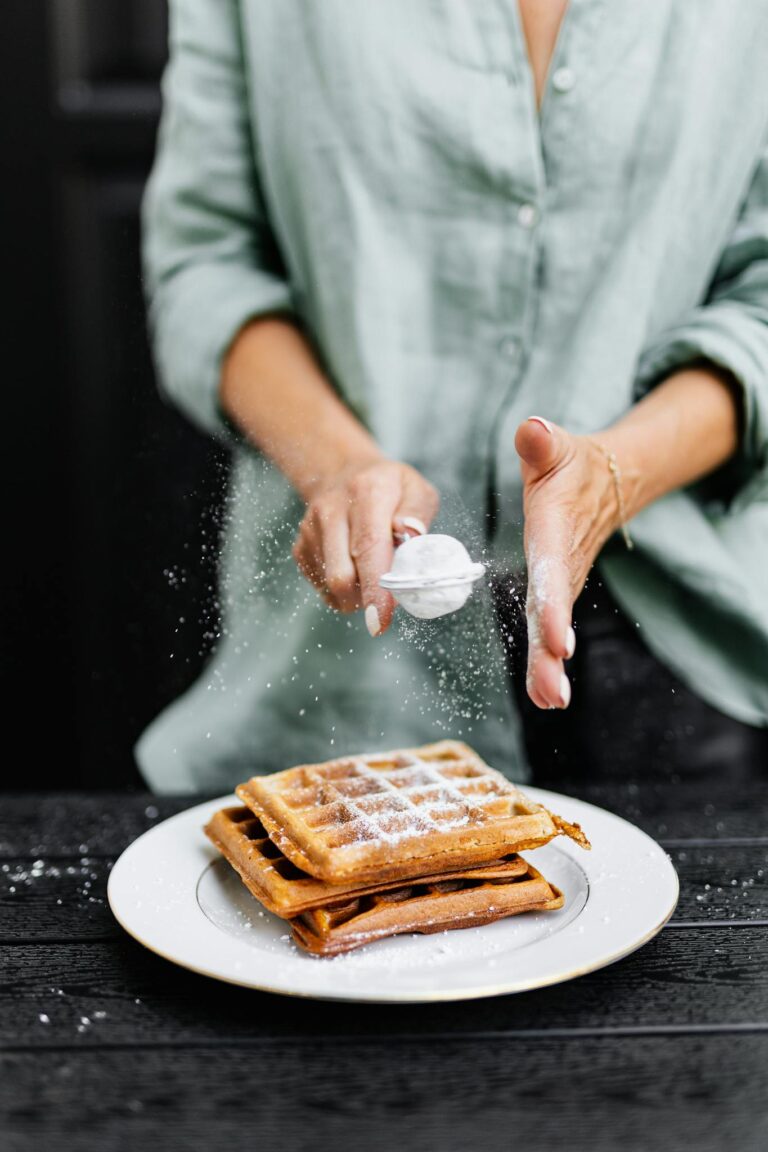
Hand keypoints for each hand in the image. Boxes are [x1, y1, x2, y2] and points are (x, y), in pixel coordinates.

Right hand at [293, 458, 438, 634]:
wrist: (341, 474)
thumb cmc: (388, 488)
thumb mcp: (415, 488)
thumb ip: (418, 513)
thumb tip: (409, 534)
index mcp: (366, 492)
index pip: (368, 546)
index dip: (375, 587)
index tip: (380, 619)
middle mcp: (331, 510)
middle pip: (341, 575)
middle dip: (366, 599)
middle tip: (386, 602)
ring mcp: (310, 530)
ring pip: (331, 586)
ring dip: (357, 595)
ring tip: (373, 574)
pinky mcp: (300, 548)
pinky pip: (323, 588)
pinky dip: (344, 592)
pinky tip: (355, 570)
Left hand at [515, 416, 626, 709]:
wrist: (608, 479)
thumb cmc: (570, 462)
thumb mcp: (556, 445)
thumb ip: (542, 442)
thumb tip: (532, 430)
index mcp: (556, 528)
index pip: (553, 569)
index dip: (554, 605)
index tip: (556, 639)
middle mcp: (563, 561)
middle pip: (555, 610)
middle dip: (552, 652)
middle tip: (551, 692)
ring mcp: (563, 579)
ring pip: (553, 627)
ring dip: (550, 666)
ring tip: (548, 701)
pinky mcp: (558, 589)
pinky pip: (550, 628)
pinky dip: (548, 661)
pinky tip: (544, 696)